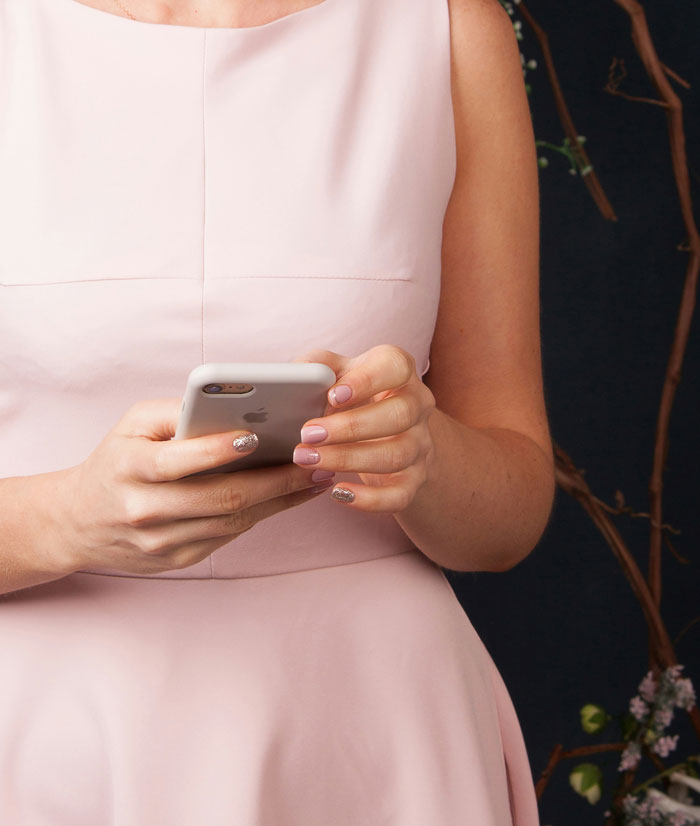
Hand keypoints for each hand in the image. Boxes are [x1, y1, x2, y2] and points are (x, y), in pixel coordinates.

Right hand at [52, 399, 336, 575]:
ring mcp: (163, 542)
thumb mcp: (132, 425)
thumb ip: (176, 411)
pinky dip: (265, 514)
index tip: (255, 436)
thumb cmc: (117, 460)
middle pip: (220, 498)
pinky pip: (231, 536)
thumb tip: (233, 406)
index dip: (216, 451)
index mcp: (130, 468)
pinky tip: (291, 495)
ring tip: (316, 477)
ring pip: (234, 522)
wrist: (80, 522)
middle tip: (312, 460)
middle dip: (275, 480)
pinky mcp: (180, 559)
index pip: (176, 462)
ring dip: (281, 499)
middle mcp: (145, 510)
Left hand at [291, 344, 436, 512]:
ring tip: (308, 459)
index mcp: (399, 371)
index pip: (395, 366)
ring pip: (396, 455)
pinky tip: (337, 492)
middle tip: (308, 434)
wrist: (385, 432)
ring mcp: (419, 444)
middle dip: (351, 427)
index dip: (366, 381)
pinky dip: (370, 499)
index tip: (333, 395)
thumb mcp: (337, 373)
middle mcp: (417, 405)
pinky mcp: (414, 479)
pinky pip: (400, 495)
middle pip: (399, 415)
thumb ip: (317, 367)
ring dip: (349, 460)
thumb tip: (295, 376)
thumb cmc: (353, 395)